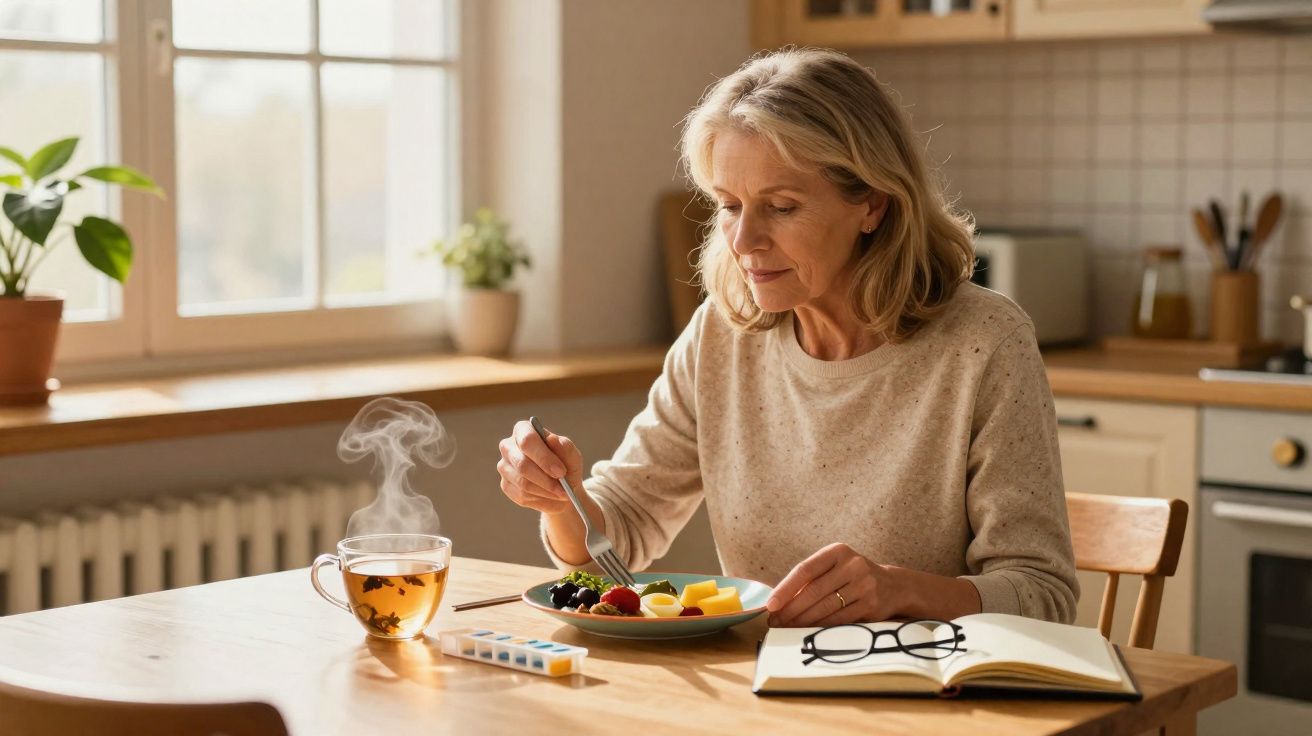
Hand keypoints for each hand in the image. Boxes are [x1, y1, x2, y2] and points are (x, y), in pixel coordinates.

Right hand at [496, 419, 583, 514]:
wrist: (562, 486)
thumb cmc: (566, 465)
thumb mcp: (572, 456)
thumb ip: (565, 447)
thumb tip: (551, 439)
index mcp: (523, 430)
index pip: (527, 440)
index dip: (544, 457)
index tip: (561, 472)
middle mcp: (508, 446)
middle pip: (522, 464)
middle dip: (546, 479)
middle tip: (564, 489)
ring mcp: (504, 466)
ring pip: (523, 483)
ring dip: (546, 491)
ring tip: (562, 494)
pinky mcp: (506, 485)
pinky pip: (522, 496)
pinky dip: (541, 499)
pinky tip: (551, 497)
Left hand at [766, 543, 907, 626]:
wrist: (893, 586)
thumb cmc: (853, 577)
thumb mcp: (835, 568)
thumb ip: (812, 579)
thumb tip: (779, 601)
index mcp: (837, 551)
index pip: (805, 570)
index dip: (785, 588)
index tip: (770, 604)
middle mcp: (852, 565)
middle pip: (814, 591)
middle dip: (791, 609)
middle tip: (775, 622)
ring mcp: (864, 585)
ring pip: (825, 607)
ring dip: (802, 621)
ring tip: (786, 628)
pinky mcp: (871, 605)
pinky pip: (839, 619)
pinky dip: (820, 627)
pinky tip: (808, 631)